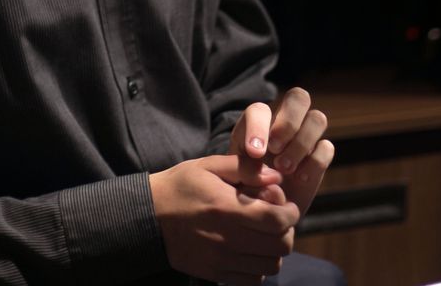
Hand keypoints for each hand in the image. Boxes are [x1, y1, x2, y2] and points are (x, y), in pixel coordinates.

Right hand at [149, 154, 298, 285]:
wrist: (150, 216)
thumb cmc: (182, 186)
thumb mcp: (209, 165)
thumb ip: (245, 167)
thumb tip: (276, 176)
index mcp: (227, 208)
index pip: (277, 220)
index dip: (290, 213)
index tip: (287, 206)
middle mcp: (227, 238)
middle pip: (279, 246)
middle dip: (286, 231)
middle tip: (277, 219)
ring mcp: (222, 261)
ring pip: (270, 265)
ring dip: (274, 250)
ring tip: (263, 235)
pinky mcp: (216, 275)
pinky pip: (253, 280)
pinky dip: (259, 267)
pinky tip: (250, 251)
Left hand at [229, 88, 334, 213]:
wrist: (261, 213)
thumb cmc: (242, 189)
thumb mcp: (234, 177)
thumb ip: (242, 167)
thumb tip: (260, 162)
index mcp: (257, 122)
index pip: (261, 109)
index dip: (258, 127)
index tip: (254, 154)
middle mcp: (285, 123)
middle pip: (299, 97)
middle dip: (288, 123)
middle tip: (275, 149)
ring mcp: (305, 138)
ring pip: (318, 118)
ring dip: (301, 143)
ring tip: (284, 169)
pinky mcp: (319, 157)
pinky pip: (326, 147)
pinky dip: (314, 162)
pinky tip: (300, 179)